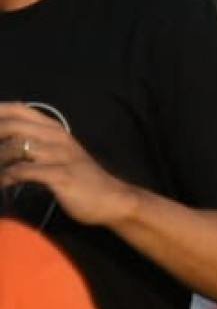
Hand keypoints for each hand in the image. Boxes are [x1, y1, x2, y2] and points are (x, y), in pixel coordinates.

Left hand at [0, 106, 144, 230]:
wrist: (113, 199)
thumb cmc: (81, 177)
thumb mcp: (60, 151)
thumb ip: (36, 141)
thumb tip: (6, 139)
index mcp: (54, 128)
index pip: (17, 109)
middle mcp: (56, 137)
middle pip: (11, 125)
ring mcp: (60, 155)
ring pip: (15, 147)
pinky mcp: (61, 175)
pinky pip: (23, 172)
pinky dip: (7, 177)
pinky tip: (2, 184)